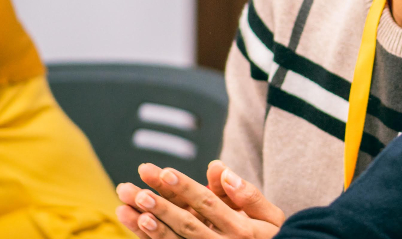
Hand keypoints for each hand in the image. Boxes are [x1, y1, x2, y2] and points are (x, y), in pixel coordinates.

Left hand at [115, 162, 284, 238]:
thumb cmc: (272, 237)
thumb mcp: (271, 216)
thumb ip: (248, 195)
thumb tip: (221, 170)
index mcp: (240, 228)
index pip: (208, 204)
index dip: (185, 188)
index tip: (165, 172)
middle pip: (186, 222)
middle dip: (160, 205)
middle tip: (136, 189)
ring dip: (149, 224)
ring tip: (128, 207)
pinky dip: (153, 238)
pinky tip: (139, 224)